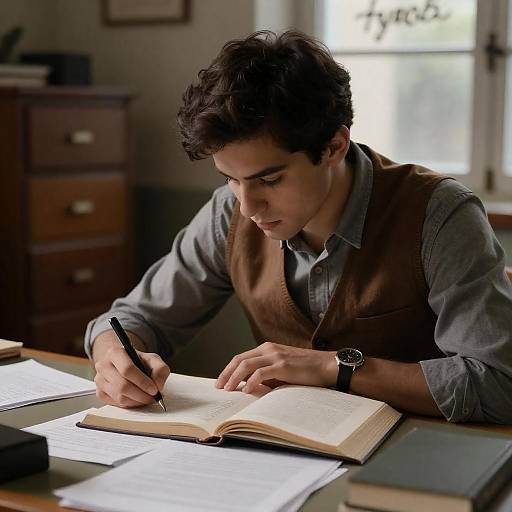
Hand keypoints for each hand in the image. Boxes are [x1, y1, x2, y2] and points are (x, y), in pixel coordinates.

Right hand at [92, 331, 169, 407]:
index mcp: (115, 352)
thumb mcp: (152, 359)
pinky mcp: (99, 392)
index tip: (154, 389)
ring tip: (147, 398)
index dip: (142, 382)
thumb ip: (160, 369)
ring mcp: (99, 380)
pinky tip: (137, 399)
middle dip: (141, 395)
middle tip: (153, 398)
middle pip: (122, 385)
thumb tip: (158, 385)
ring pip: (119, 397)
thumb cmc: (138, 361)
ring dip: (137, 401)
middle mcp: (103, 365)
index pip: (127, 369)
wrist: (123, 362)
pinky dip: (130, 404)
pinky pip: (116, 403)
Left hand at [215, 342, 337, 393]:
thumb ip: (266, 374)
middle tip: (218, 387)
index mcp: (267, 348)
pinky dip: (250, 382)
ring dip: (234, 378)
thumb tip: (248, 387)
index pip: (241, 357)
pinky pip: (261, 373)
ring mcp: (275, 356)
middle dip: (226, 374)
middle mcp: (268, 349)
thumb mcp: (282, 370)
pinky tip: (246, 391)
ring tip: (228, 390)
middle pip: (239, 360)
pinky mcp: (283, 365)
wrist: (327, 366)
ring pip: (246, 365)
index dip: (228, 369)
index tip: (220, 382)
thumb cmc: (306, 370)